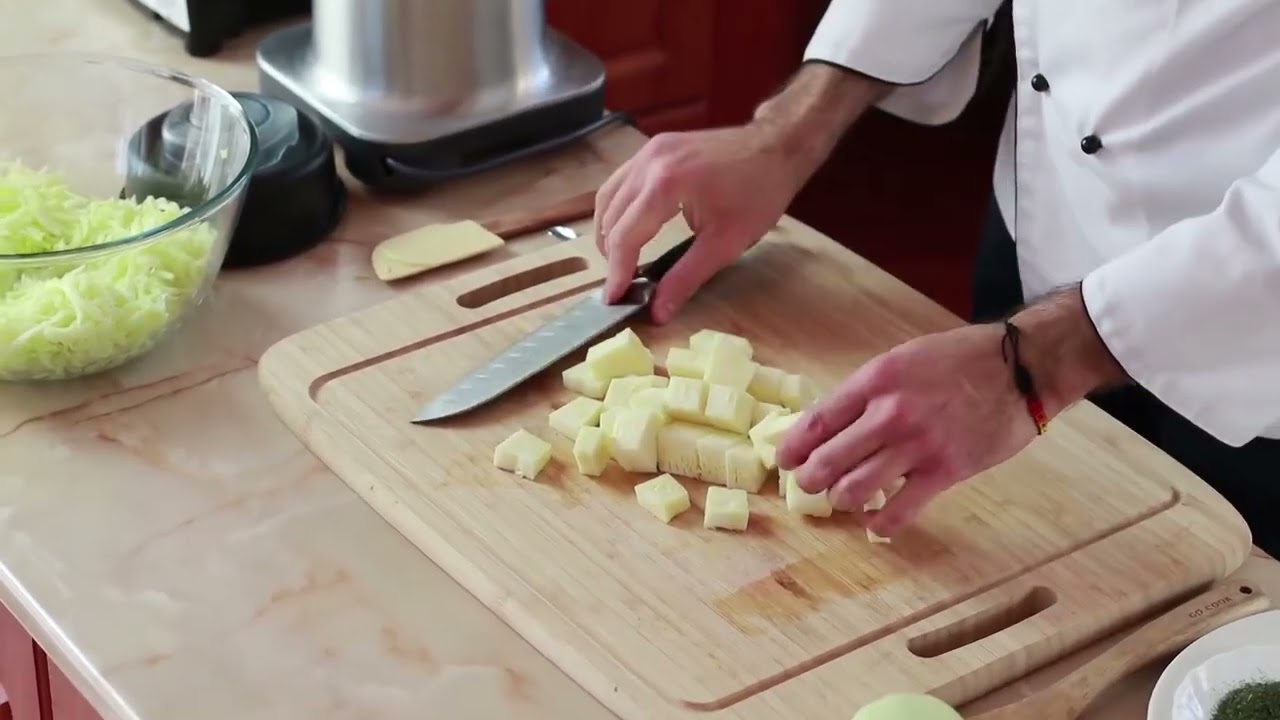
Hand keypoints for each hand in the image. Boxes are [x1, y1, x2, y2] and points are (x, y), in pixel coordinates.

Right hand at [593, 123, 811, 322]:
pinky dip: (619, 209)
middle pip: (610, 216)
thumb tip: (658, 312)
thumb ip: (686, 278)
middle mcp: (648, 163)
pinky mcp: (654, 147)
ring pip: (608, 197)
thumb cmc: (758, 194)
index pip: (625, 235)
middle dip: (611, 255)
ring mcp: (649, 151)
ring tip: (622, 261)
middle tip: (621, 285)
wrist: (777, 147)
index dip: (616, 271)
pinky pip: (621, 182)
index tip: (613, 300)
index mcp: (664, 184)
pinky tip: (631, 229)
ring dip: (610, 231)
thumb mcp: (724, 244)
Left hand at [775, 287, 1128, 537]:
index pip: (816, 422)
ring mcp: (917, 445)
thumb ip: (866, 392)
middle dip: (811, 479)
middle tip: (812, 483)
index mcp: (875, 380)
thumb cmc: (959, 361)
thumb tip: (829, 425)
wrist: (1021, 368)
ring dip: (841, 499)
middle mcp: (889, 413)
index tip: (785, 460)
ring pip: (853, 490)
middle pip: (826, 462)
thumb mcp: (902, 360)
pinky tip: (874, 520)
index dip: (793, 448)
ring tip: (845, 497)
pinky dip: (879, 523)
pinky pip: (898, 511)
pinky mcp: (945, 471)